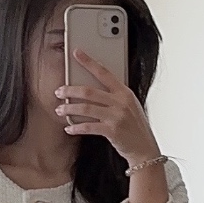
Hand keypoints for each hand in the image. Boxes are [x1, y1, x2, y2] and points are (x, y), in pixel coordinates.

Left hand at [57, 51, 158, 166]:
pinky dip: (76, 127)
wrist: (144, 148)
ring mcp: (117, 116)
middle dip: (70, 90)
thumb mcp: (129, 106)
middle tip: (58, 92)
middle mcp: (121, 102)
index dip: (88, 62)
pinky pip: (88, 127)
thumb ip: (114, 97)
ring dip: (69, 108)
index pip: (104, 72)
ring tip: (59, 110)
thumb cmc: (134, 127)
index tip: (76, 53)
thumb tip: (89, 90)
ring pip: (86, 108)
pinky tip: (69, 128)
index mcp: (124, 92)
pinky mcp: (112, 131)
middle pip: (89, 91)